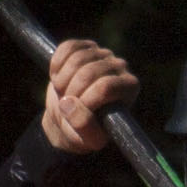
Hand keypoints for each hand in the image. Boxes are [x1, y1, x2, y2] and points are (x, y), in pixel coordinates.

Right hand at [38, 38, 135, 155]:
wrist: (67, 119)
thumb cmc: (83, 131)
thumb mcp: (87, 139)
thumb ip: (83, 127)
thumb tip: (68, 103)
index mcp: (129, 88)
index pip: (105, 87)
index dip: (85, 101)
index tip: (75, 114)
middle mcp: (121, 67)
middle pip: (89, 72)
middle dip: (70, 92)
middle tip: (65, 105)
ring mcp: (102, 54)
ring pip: (77, 58)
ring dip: (61, 80)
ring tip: (62, 92)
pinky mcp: (84, 47)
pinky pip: (68, 47)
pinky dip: (57, 64)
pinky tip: (57, 77)